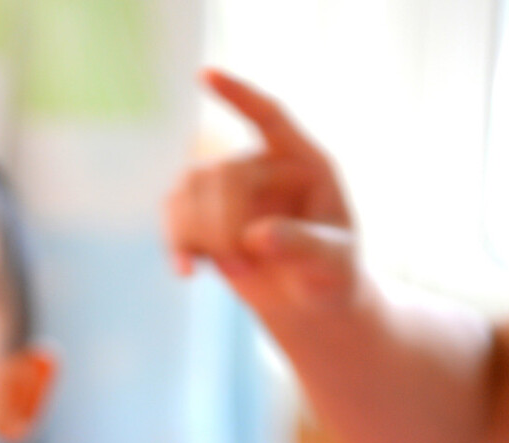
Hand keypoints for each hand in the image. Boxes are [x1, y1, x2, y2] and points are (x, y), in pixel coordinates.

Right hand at [164, 69, 357, 314]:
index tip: (204, 76)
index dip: (239, 96)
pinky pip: (174, 214)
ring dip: (200, 236)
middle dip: (223, 225)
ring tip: (232, 274)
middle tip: (242, 270)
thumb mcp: (334, 264)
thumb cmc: (330, 275)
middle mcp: (262, 166)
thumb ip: (305, 245)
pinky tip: (185, 272)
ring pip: (190, 189)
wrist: (306, 300)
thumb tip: (258, 236)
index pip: (270, 118)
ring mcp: (227, 190)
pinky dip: (175, 243)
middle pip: (223, 173)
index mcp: (304, 163)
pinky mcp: (201, 215)